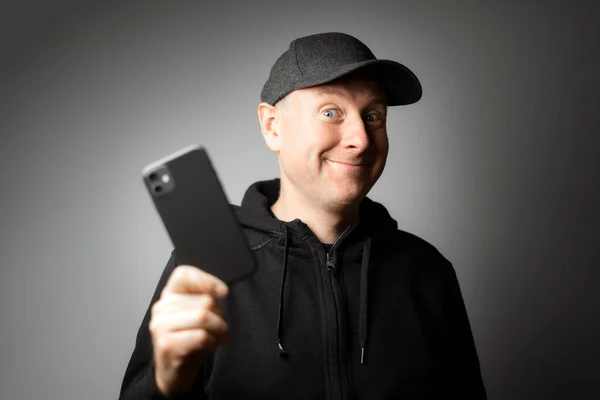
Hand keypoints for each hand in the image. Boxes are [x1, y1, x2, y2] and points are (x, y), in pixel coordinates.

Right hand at [149, 265, 228, 395]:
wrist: (173, 374)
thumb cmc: (189, 340)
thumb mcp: (195, 314)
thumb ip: (203, 298)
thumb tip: (221, 291)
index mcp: (168, 295)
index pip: (184, 274)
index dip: (207, 280)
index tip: (223, 293)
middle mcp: (161, 308)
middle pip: (203, 300)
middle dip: (221, 316)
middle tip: (222, 328)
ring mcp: (161, 327)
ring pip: (203, 317)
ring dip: (220, 329)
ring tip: (219, 337)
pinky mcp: (167, 345)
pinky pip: (201, 336)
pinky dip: (212, 342)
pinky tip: (210, 346)